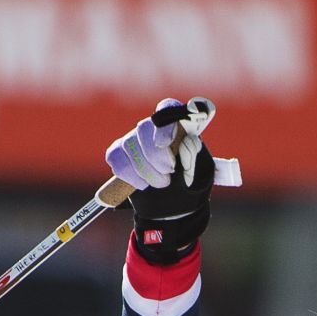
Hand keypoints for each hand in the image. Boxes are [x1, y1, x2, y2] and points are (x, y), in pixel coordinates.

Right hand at [104, 97, 241, 263]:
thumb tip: (187, 143)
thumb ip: (194, 158)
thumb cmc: (190, 184)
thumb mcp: (200, 174)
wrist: (174, 205)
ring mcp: (133, 139)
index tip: (165, 144)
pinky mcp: (119, 153)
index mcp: (177, 126)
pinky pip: (116, 158)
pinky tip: (142, 184)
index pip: (167, 110)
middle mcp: (153, 128)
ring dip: (146, 171)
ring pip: (130, 146)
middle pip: (144, 129)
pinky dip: (129, 175)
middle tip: (169, 173)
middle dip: (155, 156)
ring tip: (161, 183)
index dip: (163, 125)